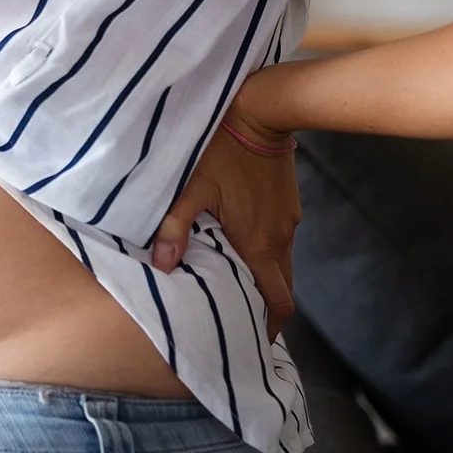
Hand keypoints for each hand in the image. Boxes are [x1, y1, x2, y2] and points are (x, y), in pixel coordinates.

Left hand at [149, 104, 299, 341]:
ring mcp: (288, 221)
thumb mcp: (192, 186)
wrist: (262, 111)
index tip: (254, 341)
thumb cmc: (223, 148)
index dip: (270, 326)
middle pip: (282, 288)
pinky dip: (266, 253)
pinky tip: (241, 246)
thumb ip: (175, 226)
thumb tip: (163, 266)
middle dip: (266, 308)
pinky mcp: (288, 205)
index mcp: (258, 244)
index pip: (277, 301)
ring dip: (265, 279)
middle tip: (240, 318)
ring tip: (236, 286)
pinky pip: (280, 240)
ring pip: (281, 264)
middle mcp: (279, 238)